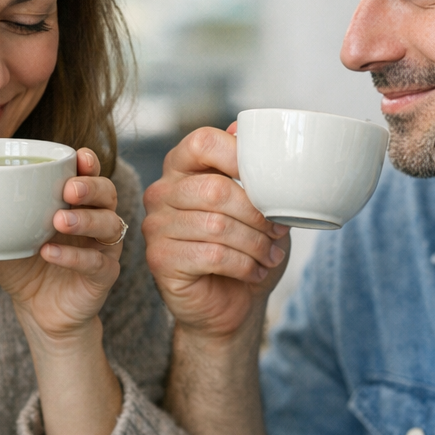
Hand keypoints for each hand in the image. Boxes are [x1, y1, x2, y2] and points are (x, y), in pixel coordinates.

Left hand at [0, 148, 123, 342]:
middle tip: (68, 190)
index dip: (90, 164)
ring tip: (59, 220)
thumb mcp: (8, 233)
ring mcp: (103, 248)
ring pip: (110, 225)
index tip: (80, 157)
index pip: (91, 175)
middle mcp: (96, 221)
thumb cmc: (25, 265)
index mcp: (77, 204)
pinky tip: (50, 253)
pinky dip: (74, 256)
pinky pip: (97, 262)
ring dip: (86, 220)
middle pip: (108, 193)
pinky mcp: (104, 276)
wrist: (36, 310)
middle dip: (91, 187)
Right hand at [142, 125, 290, 340]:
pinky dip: (244, 265)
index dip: (239, 155)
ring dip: (255, 243)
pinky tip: (255, 272)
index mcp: (182, 168)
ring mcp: (156, 226)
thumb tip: (245, 128)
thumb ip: (251, 169)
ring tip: (270, 255)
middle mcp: (162, 192)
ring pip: (217, 225)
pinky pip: (211, 254)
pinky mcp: (159, 259)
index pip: (202, 142)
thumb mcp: (258, 206)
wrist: (232, 306)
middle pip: (215, 188)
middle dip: (257, 213)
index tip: (270, 180)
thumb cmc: (245, 250)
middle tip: (278, 231)